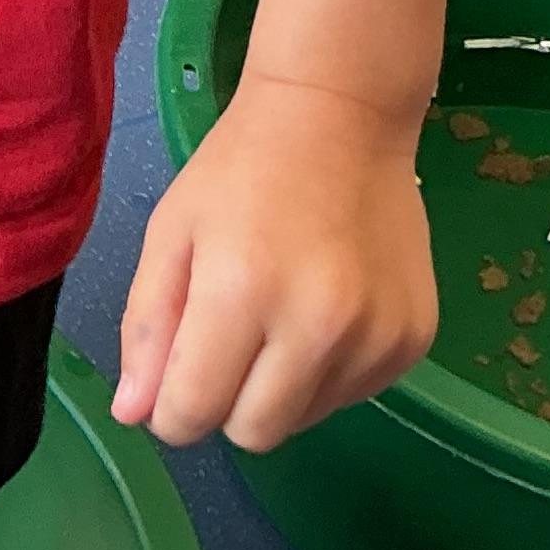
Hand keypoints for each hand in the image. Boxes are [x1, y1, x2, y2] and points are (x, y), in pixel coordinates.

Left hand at [113, 71, 437, 451]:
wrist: (342, 116)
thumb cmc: (241, 171)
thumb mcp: (170, 235)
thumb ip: (147, 329)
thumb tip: (133, 416)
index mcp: (242, 292)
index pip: (192, 414)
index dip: (170, 407)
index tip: (176, 371)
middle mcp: (318, 325)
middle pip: (253, 434)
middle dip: (225, 404)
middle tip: (228, 339)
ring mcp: (377, 336)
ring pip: (304, 420)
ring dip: (279, 388)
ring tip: (280, 312)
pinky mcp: (415, 339)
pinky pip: (352, 396)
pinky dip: (327, 373)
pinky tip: (325, 309)